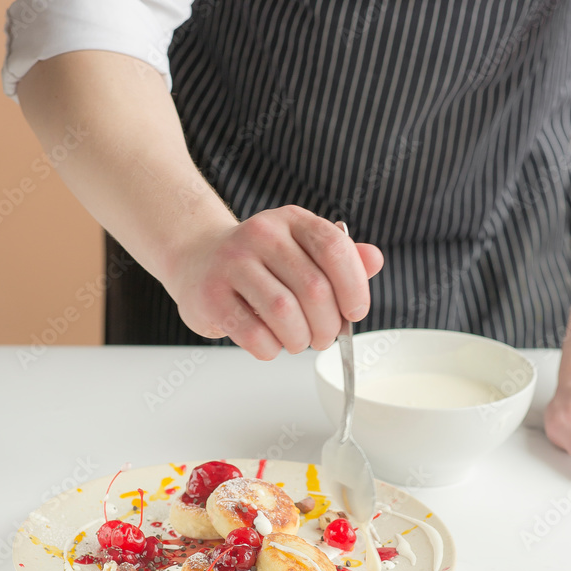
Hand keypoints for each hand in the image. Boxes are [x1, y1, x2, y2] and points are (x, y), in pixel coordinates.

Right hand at [166, 205, 383, 358]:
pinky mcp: (211, 295)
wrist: (196, 260)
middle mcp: (261, 234)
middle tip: (324, 338)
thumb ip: (341, 258)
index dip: (354, 287)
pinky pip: (253, 334)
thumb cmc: (259, 263)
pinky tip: (270, 344)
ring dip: (300, 339)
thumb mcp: (301, 250)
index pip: (334, 248)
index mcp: (291, 221)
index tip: (354, 312)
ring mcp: (232, 263)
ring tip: (298, 342)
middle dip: (328, 326)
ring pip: (284, 312)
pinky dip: (271, 349)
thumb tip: (374, 260)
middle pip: (314, 288)